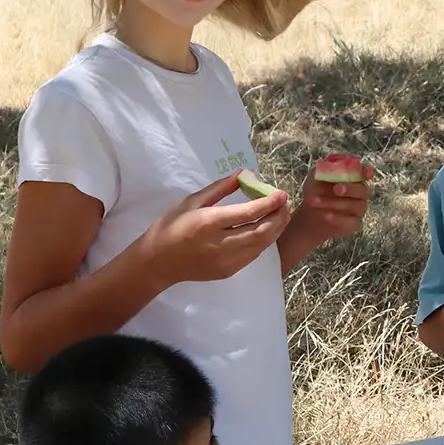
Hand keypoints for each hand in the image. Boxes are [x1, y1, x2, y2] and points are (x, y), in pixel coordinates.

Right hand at [142, 173, 291, 286]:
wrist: (157, 263)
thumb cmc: (171, 227)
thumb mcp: (191, 202)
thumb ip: (219, 188)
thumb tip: (243, 173)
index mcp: (209, 223)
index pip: (248, 213)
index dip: (269, 203)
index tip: (282, 194)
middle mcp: (220, 244)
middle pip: (261, 231)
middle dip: (279, 217)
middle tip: (286, 204)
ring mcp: (226, 261)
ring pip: (261, 245)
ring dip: (276, 229)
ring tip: (283, 215)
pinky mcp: (228, 271)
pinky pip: (253, 255)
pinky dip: (264, 241)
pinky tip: (268, 230)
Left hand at [298, 154, 375, 243]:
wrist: (310, 214)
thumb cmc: (316, 192)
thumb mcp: (315, 176)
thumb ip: (325, 167)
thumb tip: (333, 160)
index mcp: (353, 178)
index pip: (365, 172)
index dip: (367, 172)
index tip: (366, 172)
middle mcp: (360, 193)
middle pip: (363, 190)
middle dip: (350, 188)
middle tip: (336, 188)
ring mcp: (358, 209)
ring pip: (356, 205)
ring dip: (335, 203)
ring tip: (315, 201)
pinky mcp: (354, 223)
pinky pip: (352, 221)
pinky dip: (339, 218)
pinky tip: (326, 215)